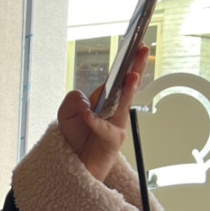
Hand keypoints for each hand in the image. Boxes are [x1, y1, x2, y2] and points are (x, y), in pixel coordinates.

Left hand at [57, 45, 148, 181]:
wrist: (74, 165)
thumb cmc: (75, 139)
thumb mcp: (66, 115)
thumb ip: (72, 102)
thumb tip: (83, 99)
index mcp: (105, 100)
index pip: (118, 78)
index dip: (127, 62)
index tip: (135, 45)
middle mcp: (114, 111)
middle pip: (127, 86)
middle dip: (136, 67)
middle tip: (144, 50)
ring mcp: (116, 126)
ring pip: (123, 106)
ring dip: (128, 90)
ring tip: (132, 76)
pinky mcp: (112, 142)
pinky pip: (105, 130)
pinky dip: (96, 123)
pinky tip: (89, 116)